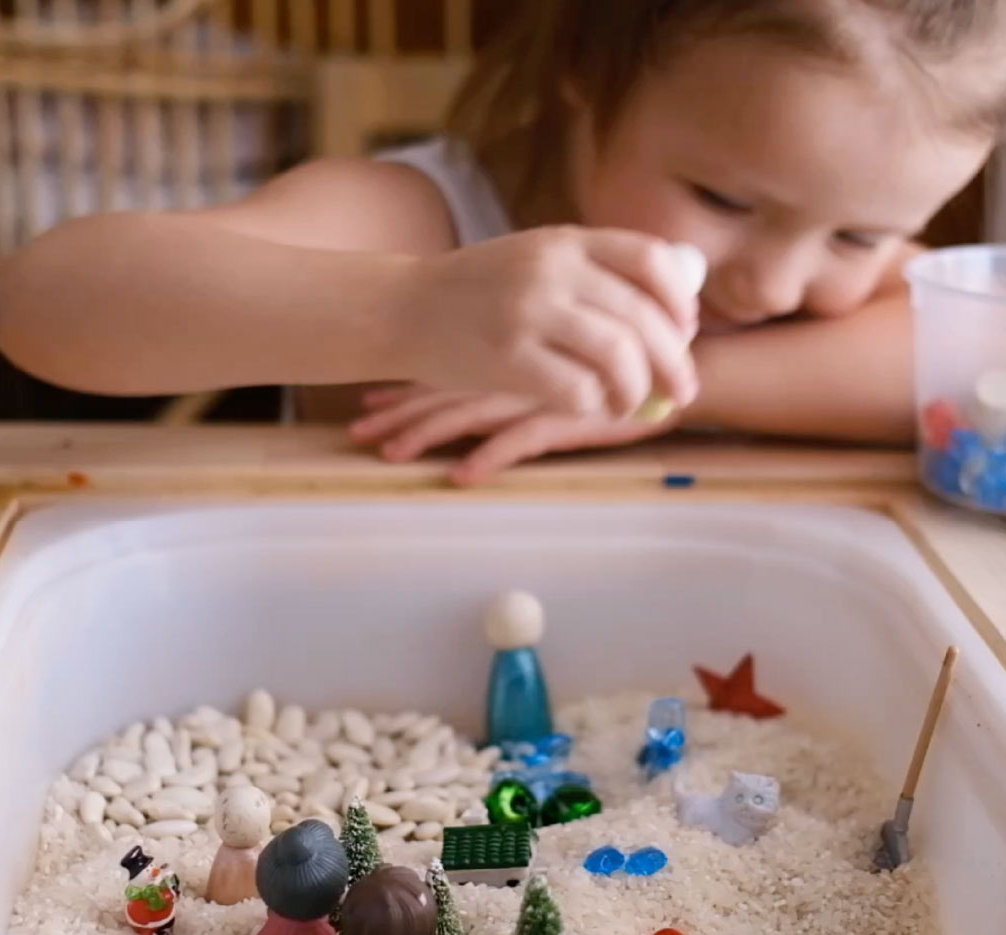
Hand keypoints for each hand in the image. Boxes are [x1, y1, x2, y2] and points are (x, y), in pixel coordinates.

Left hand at [350, 384, 678, 484]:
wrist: (678, 363)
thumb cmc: (624, 358)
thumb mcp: (567, 361)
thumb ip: (532, 367)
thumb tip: (495, 379)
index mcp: (513, 355)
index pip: (447, 371)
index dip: (406, 387)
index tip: (368, 402)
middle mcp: (516, 370)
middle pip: (445, 393)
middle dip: (400, 414)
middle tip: (358, 430)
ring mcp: (540, 392)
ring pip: (471, 415)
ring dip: (428, 435)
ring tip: (390, 454)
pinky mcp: (569, 415)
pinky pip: (520, 441)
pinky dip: (489, 458)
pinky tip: (461, 476)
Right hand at [389, 227, 699, 416]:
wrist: (404, 307)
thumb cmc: (479, 291)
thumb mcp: (536, 259)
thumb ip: (593, 275)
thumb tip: (673, 318)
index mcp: (566, 240)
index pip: (653, 260)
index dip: (681, 302)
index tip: (685, 333)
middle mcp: (553, 269)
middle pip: (643, 318)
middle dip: (675, 364)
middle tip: (683, 392)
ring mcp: (528, 311)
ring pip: (618, 356)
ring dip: (636, 391)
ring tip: (631, 405)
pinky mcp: (507, 357)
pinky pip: (576, 389)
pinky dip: (595, 405)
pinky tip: (590, 407)